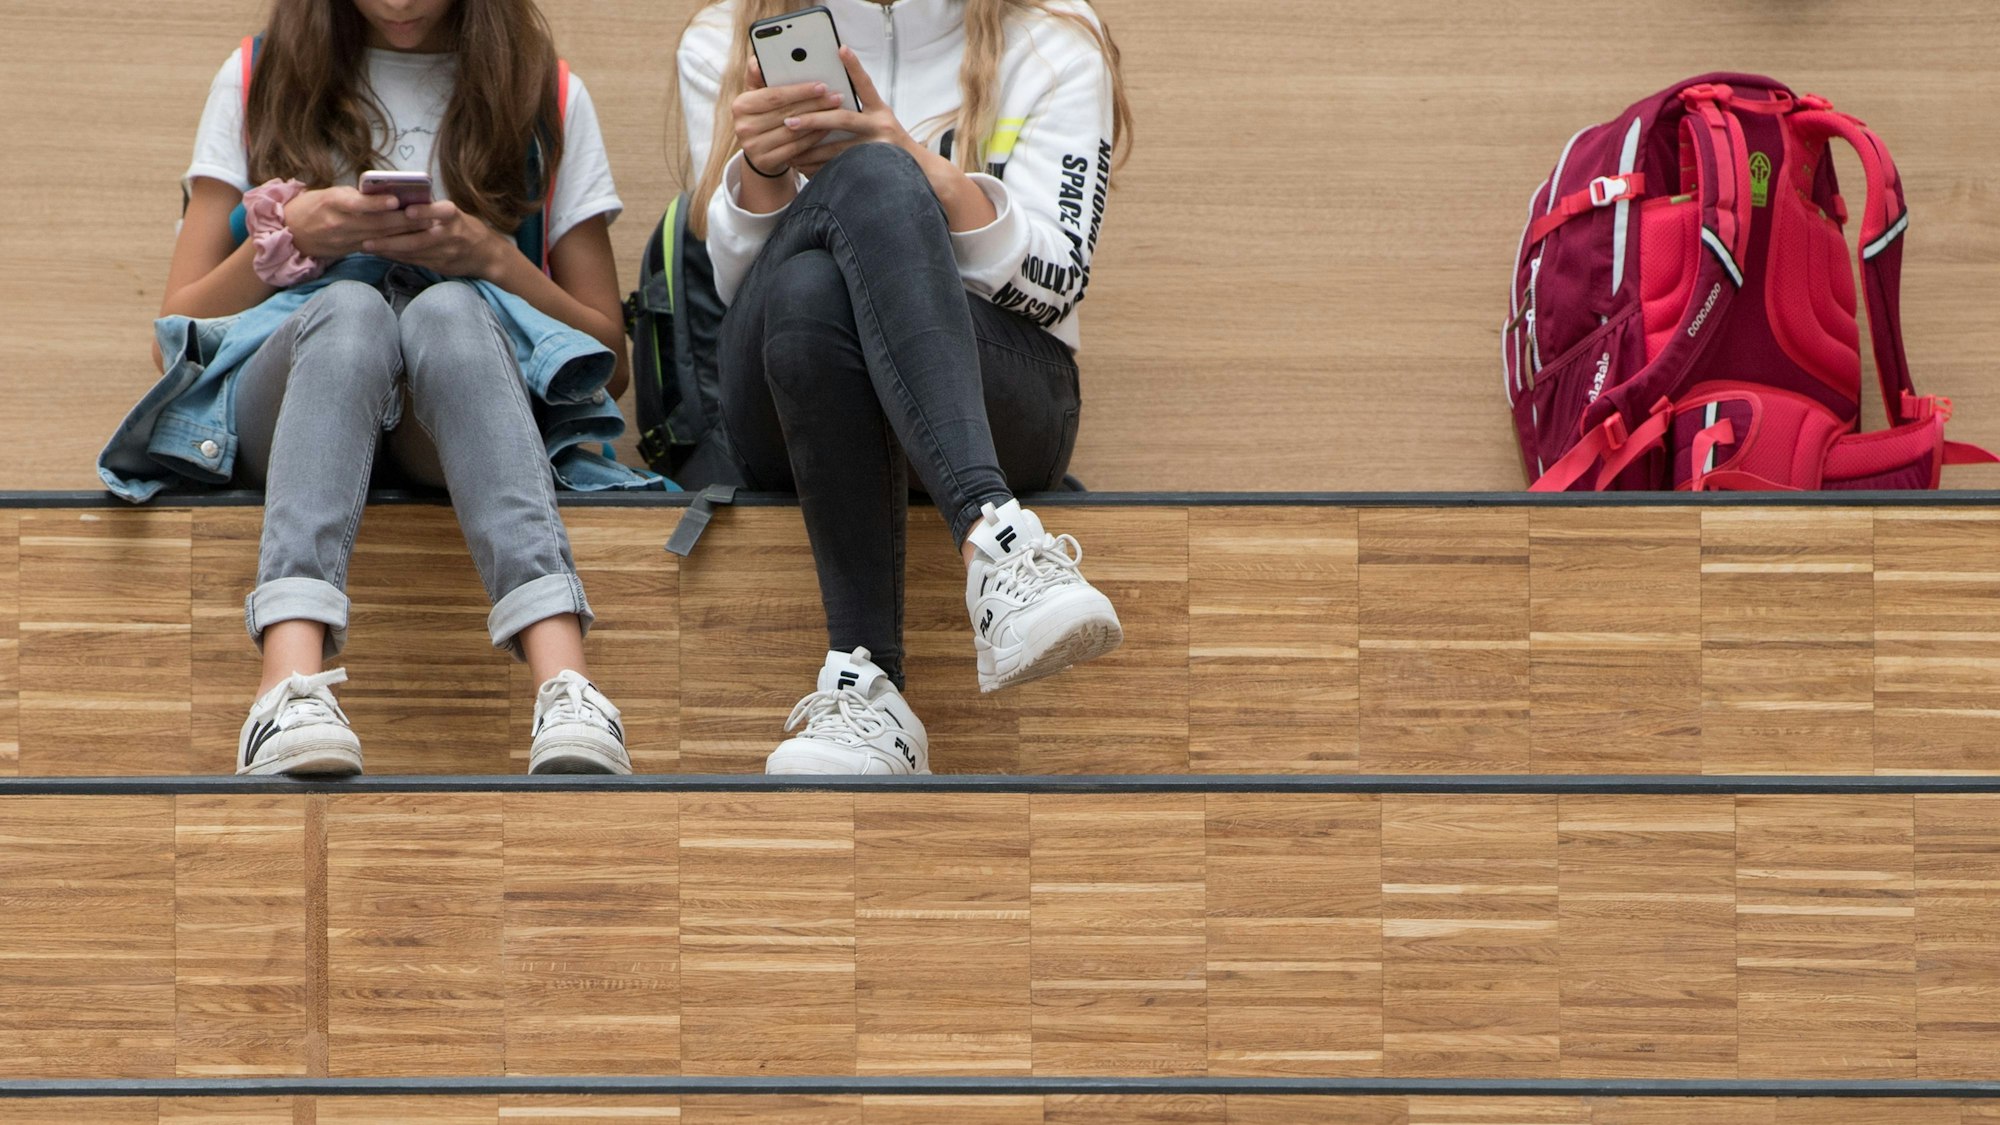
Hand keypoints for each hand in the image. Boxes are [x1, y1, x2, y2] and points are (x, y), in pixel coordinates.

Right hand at [283, 187, 427, 259]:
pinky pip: (376, 247)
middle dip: (404, 220)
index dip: (378, 203)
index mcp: (332, 202)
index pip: (357, 203)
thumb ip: (355, 195)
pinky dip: (395, 244)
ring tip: (429, 228)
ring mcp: (346, 240)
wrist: (290, 233)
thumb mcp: (330, 193)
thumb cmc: (313, 206)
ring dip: (406, 234)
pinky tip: (414, 242)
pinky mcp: (351, 251)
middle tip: (429, 215)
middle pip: (376, 223)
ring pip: (381, 237)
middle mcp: (340, 223)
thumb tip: (386, 193)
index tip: (398, 200)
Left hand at [361, 200, 506, 278]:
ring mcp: (446, 252)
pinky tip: (381, 254)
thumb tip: (397, 201)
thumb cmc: (464, 227)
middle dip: (391, 239)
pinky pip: (415, 261)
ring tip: (367, 246)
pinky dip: (397, 257)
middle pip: (418, 238)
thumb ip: (430, 209)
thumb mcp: (452, 213)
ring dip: (388, 250)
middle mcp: (450, 235)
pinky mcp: (441, 265)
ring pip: (413, 252)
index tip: (407, 211)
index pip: (440, 211)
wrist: (487, 254)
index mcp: (453, 216)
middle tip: (367, 238)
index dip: (425, 212)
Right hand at [731, 57, 839, 177]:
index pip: (775, 96)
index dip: (800, 91)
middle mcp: (743, 127)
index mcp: (741, 105)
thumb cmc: (764, 115)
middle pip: (786, 113)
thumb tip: (757, 61)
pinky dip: (813, 138)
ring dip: (817, 120)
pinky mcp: (765, 162)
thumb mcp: (759, 94)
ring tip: (836, 111)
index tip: (822, 85)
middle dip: (814, 104)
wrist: (759, 151)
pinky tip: (827, 128)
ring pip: (793, 131)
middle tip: (836, 97)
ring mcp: (753, 147)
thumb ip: (759, 76)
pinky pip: (795, 148)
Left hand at [786, 47, 918, 176]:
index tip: (841, 49)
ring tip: (789, 148)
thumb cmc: (888, 139)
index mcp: (880, 111)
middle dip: (813, 120)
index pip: (865, 85)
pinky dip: (817, 169)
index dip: (854, 67)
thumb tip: (827, 91)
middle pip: (842, 120)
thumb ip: (860, 105)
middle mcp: (880, 127)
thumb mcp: (881, 117)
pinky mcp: (870, 170)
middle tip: (790, 121)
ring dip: (810, 150)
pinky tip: (802, 166)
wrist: (913, 169)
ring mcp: (876, 150)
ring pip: (836, 150)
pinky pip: (837, 170)